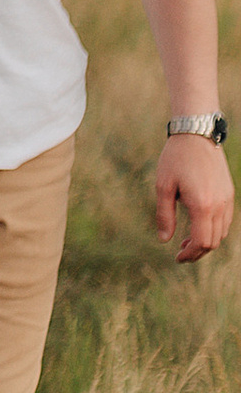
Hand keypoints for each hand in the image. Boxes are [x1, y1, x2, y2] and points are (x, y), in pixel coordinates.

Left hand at [155, 135, 232, 264]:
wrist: (197, 134)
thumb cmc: (176, 158)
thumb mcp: (163, 187)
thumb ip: (164, 216)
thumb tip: (164, 240)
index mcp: (202, 205)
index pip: (202, 242)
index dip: (190, 254)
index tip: (178, 257)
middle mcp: (220, 205)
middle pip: (214, 241)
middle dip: (198, 251)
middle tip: (180, 252)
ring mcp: (227, 199)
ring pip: (222, 232)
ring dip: (206, 240)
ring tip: (187, 239)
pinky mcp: (229, 192)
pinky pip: (226, 220)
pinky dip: (214, 229)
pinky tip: (198, 224)